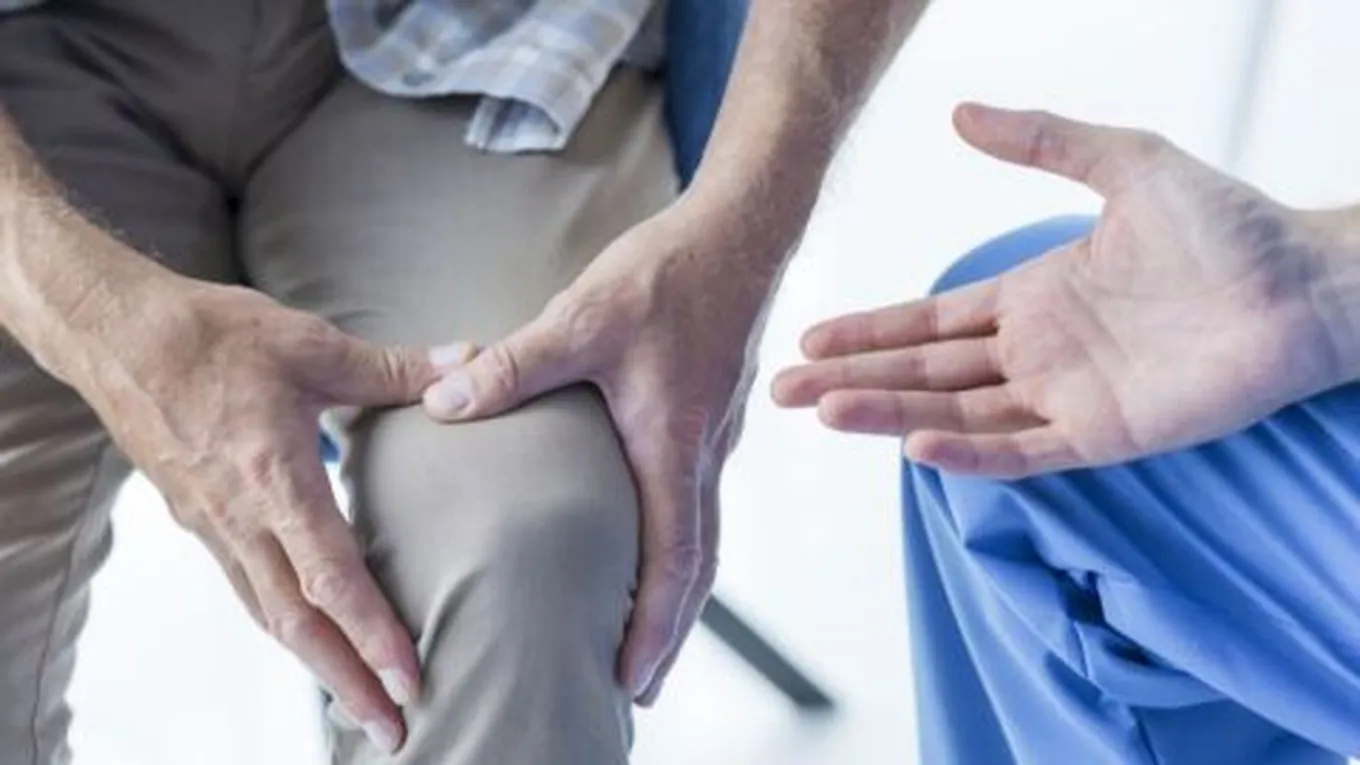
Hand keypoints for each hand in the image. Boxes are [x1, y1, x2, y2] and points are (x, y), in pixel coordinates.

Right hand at [70, 278, 437, 752]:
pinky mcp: (198, 517)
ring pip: (266, 614)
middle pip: (295, 623)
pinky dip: (284, 624)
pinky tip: (310, 635)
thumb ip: (392, 369)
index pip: (330, 578)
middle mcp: (239, 518)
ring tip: (358, 703)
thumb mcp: (311, 344)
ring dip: (315, 664)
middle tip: (391, 730)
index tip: (408, 678)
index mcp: (273, 479)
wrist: (116, 332)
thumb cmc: (209, 335)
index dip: (372, 634)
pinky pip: (246, 587)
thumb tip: (464, 366)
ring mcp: (213, 524)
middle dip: (346, 682)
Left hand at [421, 199, 779, 703]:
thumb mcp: (582, 316)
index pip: (673, 562)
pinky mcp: (711, 415)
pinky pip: (698, 501)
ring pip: (702, 537)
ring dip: (676, 593)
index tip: (630, 681)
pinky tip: (647, 539)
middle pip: (698, 568)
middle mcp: (702, 454)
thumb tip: (444, 402)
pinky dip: (679, 545)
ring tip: (644, 632)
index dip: (654, 628)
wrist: (740, 229)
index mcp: (673, 445)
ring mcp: (713, 437)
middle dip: (669, 633)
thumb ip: (513, 365)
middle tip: (638, 686)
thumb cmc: (669, 272)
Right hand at [773, 104, 1359, 477]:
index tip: (808, 340)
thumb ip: (1040, 141)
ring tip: (824, 413)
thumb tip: (956, 114)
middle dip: (851, 381)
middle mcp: (1036, 354)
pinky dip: (970, 451)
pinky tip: (917, 443)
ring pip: (955, 412)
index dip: (868, 331)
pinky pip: (1023, 450)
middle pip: (924, 373)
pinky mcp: (1104, 436)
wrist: (1306, 281)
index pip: (929, 321)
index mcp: (1032, 298)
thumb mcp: (1123, 162)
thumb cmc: (1228, 223)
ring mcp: (1065, 399)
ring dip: (889, 414)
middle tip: (781, 392)